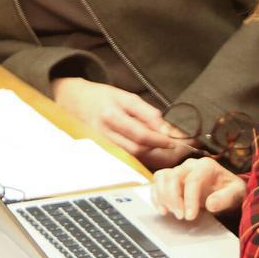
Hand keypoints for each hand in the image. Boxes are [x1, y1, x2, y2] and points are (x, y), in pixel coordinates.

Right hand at [52, 77, 191, 168]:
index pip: (141, 134)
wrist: (73, 101)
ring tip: (177, 153)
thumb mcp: (126, 96)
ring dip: (158, 158)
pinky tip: (160, 156)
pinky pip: (129, 160)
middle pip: (139, 150)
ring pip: (135, 159)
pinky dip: (146, 160)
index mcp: (110, 116)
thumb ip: (147, 113)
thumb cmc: (102, 97)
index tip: (180, 140)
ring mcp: (103, 147)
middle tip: (185, 149)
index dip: (162, 140)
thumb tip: (167, 128)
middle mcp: (105, 135)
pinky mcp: (103, 154)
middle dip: (165, 152)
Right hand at [152, 157, 245, 219]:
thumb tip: (211, 203)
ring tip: (171, 213)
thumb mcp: (235, 194)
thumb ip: (225, 198)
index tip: (190, 216)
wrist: (225, 190)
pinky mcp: (170, 179)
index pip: (193, 180)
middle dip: (174, 198)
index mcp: (207, 166)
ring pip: (162, 177)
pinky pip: (157, 183)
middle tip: (181, 216)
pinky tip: (163, 210)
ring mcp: (179, 170)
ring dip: (163, 197)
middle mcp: (190, 165)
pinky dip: (156, 196)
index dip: (190, 199)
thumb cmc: (230, 190)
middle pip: (174, 176)